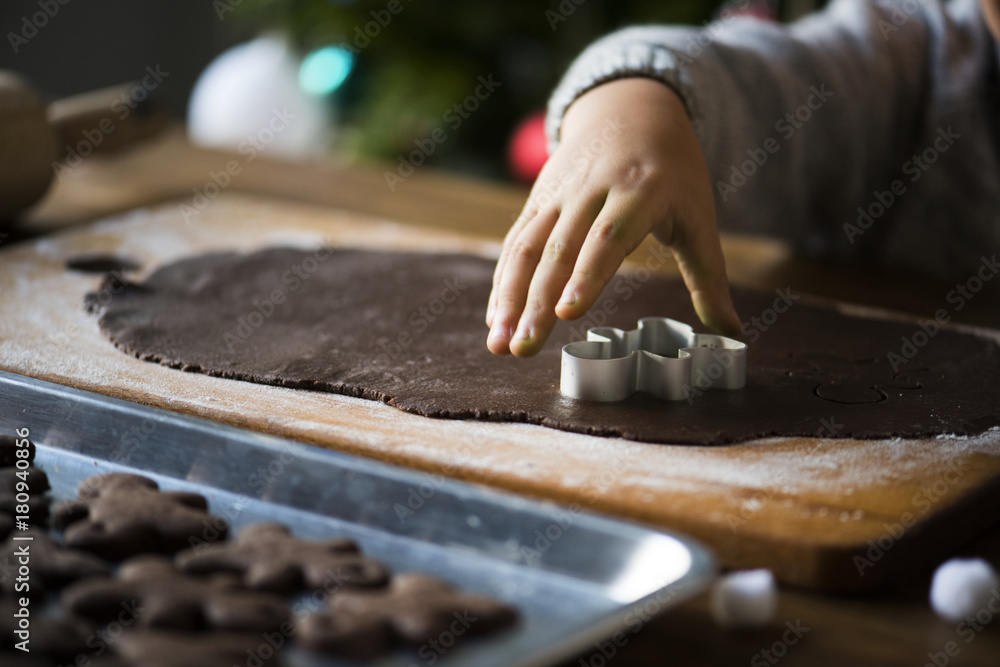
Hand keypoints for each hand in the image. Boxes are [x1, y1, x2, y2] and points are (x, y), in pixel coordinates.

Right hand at [486, 77, 740, 356]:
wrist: (630, 108)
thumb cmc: (673, 172)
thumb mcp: (698, 218)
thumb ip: (709, 278)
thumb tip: (733, 334)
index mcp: (640, 190)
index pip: (608, 236)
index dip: (587, 274)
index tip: (568, 313)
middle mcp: (592, 190)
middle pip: (559, 249)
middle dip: (536, 302)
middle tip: (523, 348)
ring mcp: (559, 194)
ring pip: (527, 248)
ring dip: (508, 298)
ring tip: (499, 344)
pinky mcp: (538, 200)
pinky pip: (516, 243)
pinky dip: (503, 282)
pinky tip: (496, 321)